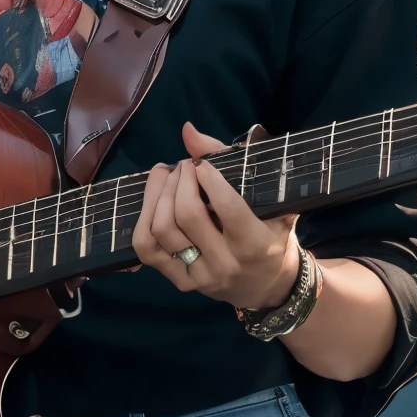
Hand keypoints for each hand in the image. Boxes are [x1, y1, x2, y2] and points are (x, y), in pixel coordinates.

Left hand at [133, 121, 301, 310]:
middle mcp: (225, 263)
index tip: (201, 163)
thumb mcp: (269, 201)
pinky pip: (147, 249)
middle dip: (180, 180)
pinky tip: (153, 199)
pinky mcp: (179, 281)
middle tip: (185, 165)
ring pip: (162, 230)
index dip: (208, 178)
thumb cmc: (272, 234)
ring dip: (158, 194)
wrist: (266, 284)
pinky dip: (144, 218)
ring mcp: (199, 276)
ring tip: (167, 175)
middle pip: (187, 215)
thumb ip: (232, 163)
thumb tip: (188, 132)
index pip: (226, 207)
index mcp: (254, 244)